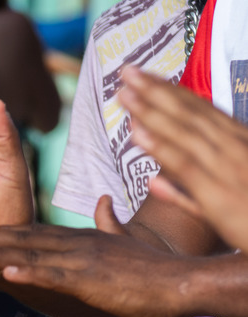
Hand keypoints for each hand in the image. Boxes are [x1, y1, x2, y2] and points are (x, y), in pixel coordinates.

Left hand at [0, 197, 195, 316]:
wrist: (182, 282)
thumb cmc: (154, 269)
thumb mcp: (126, 240)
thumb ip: (111, 222)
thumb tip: (104, 201)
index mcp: (81, 239)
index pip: (36, 232)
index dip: (5, 232)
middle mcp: (76, 245)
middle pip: (25, 238)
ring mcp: (81, 260)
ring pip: (32, 253)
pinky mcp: (90, 279)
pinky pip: (54, 275)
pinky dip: (30, 273)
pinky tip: (7, 274)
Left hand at [119, 66, 247, 251]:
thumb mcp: (225, 202)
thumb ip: (184, 193)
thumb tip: (150, 183)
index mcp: (238, 144)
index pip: (199, 111)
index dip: (169, 92)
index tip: (143, 76)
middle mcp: (234, 149)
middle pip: (188, 115)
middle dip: (155, 91)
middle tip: (125, 71)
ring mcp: (227, 169)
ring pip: (183, 133)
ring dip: (151, 111)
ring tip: (124, 93)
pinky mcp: (219, 194)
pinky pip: (185, 165)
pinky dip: (160, 147)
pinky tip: (137, 133)